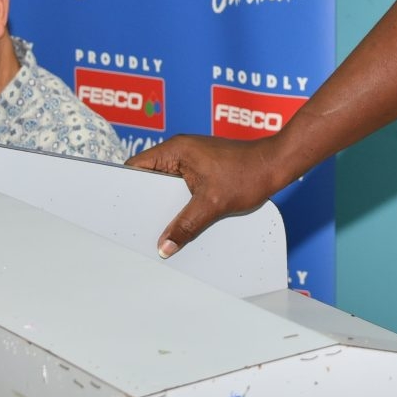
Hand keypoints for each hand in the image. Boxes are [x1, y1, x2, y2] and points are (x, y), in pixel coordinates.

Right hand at [125, 134, 285, 256]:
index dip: (126, 188)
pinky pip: (183, 188)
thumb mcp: (213, 204)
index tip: (120, 211)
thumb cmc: (248, 174)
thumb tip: (164, 246)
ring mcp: (192, 160)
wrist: (276, 165)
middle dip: (146, 202)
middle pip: (150, 179)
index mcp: (175, 150)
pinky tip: (183, 222)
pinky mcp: (203, 170)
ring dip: (166, 205)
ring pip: (167, 186)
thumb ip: (186, 225)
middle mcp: (180, 152)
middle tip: (139, 226)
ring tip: (161, 228)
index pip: (136, 167)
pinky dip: (181, 203)